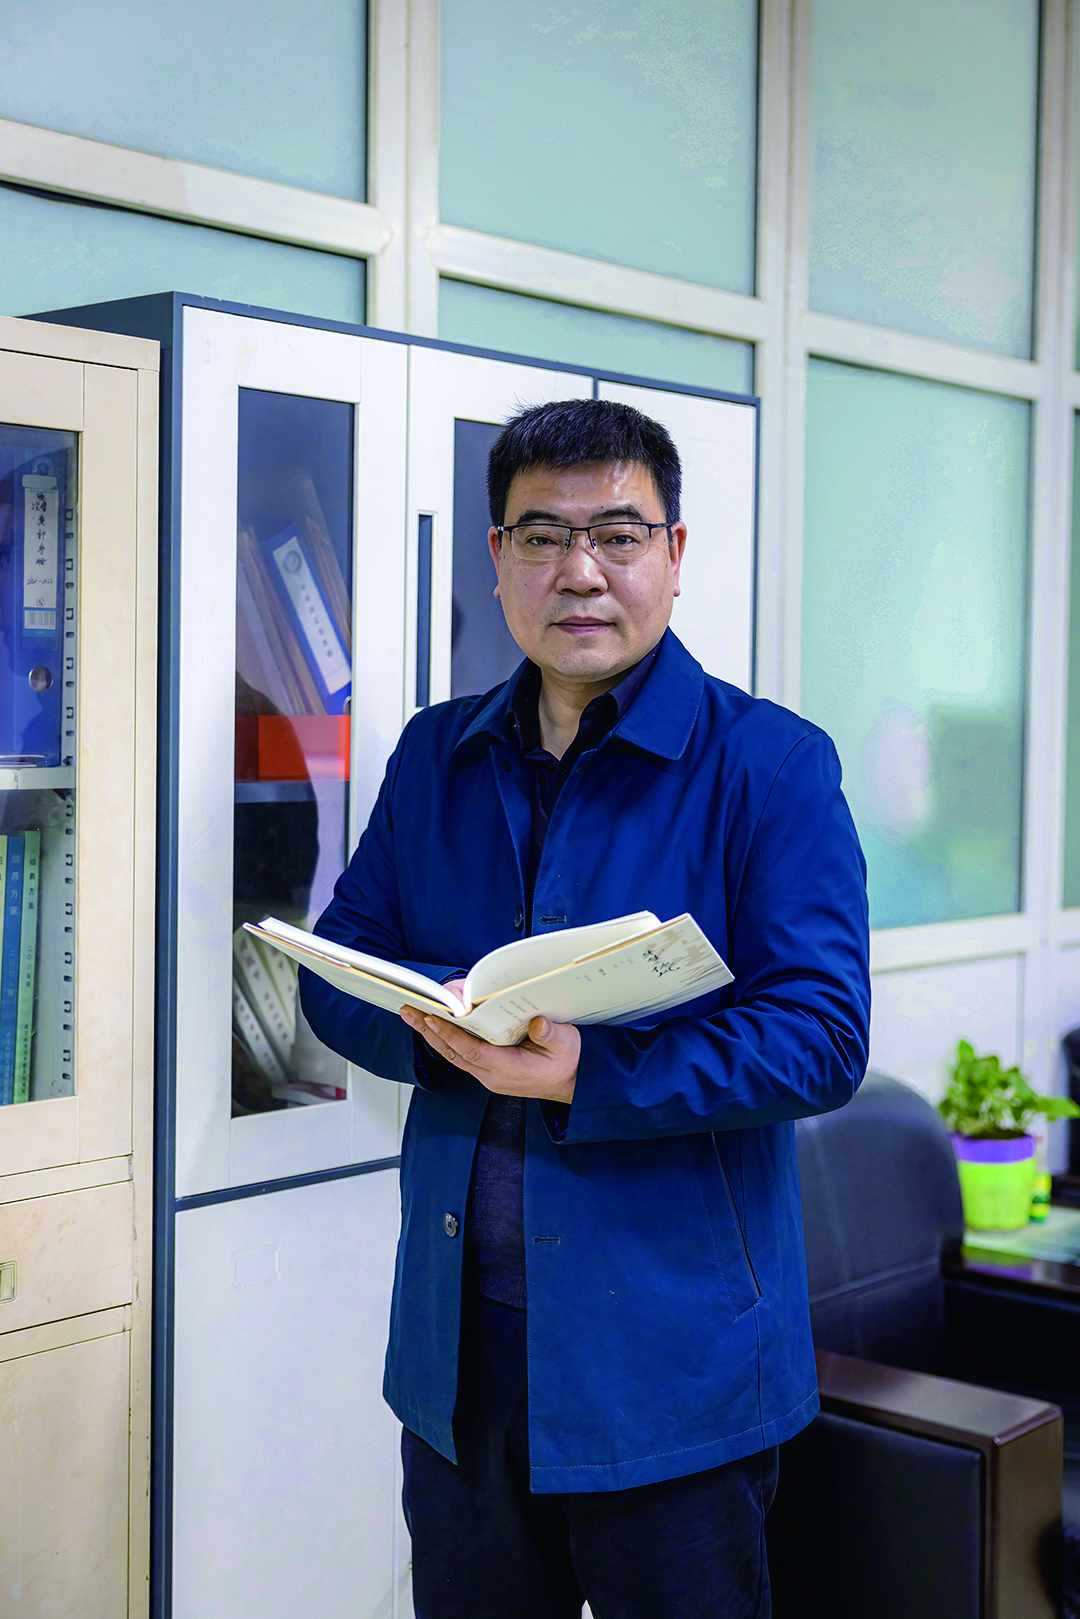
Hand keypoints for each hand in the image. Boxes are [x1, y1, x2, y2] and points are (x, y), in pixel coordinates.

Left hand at [400, 1003, 578, 1104]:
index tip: (433, 1018)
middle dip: (429, 1031)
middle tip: (410, 1011)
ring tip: (414, 1016)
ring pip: (453, 1054)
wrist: (572, 1083)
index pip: (471, 1051)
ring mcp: (488, 1074)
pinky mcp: (488, 1070)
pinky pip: (460, 1055)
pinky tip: (435, 1027)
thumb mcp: (566, 1045)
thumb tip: (537, 1023)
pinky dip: (445, 1040)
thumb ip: (551, 1034)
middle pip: (453, 1053)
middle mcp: (492, 1075)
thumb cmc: (567, 1064)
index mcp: (508, 1069)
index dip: (450, 1035)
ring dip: (432, 1035)